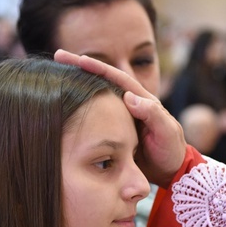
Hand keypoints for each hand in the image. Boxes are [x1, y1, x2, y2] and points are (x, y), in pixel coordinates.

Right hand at [54, 49, 186, 186]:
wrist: (168, 170)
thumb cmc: (170, 151)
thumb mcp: (166, 133)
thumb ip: (152, 115)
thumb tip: (129, 97)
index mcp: (142, 99)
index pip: (117, 78)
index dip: (98, 68)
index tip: (79, 59)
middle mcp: (129, 102)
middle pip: (102, 80)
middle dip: (80, 66)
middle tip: (58, 55)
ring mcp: (119, 115)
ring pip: (95, 94)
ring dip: (76, 82)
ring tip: (55, 73)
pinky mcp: (112, 128)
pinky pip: (94, 112)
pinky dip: (79, 105)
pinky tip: (63, 103)